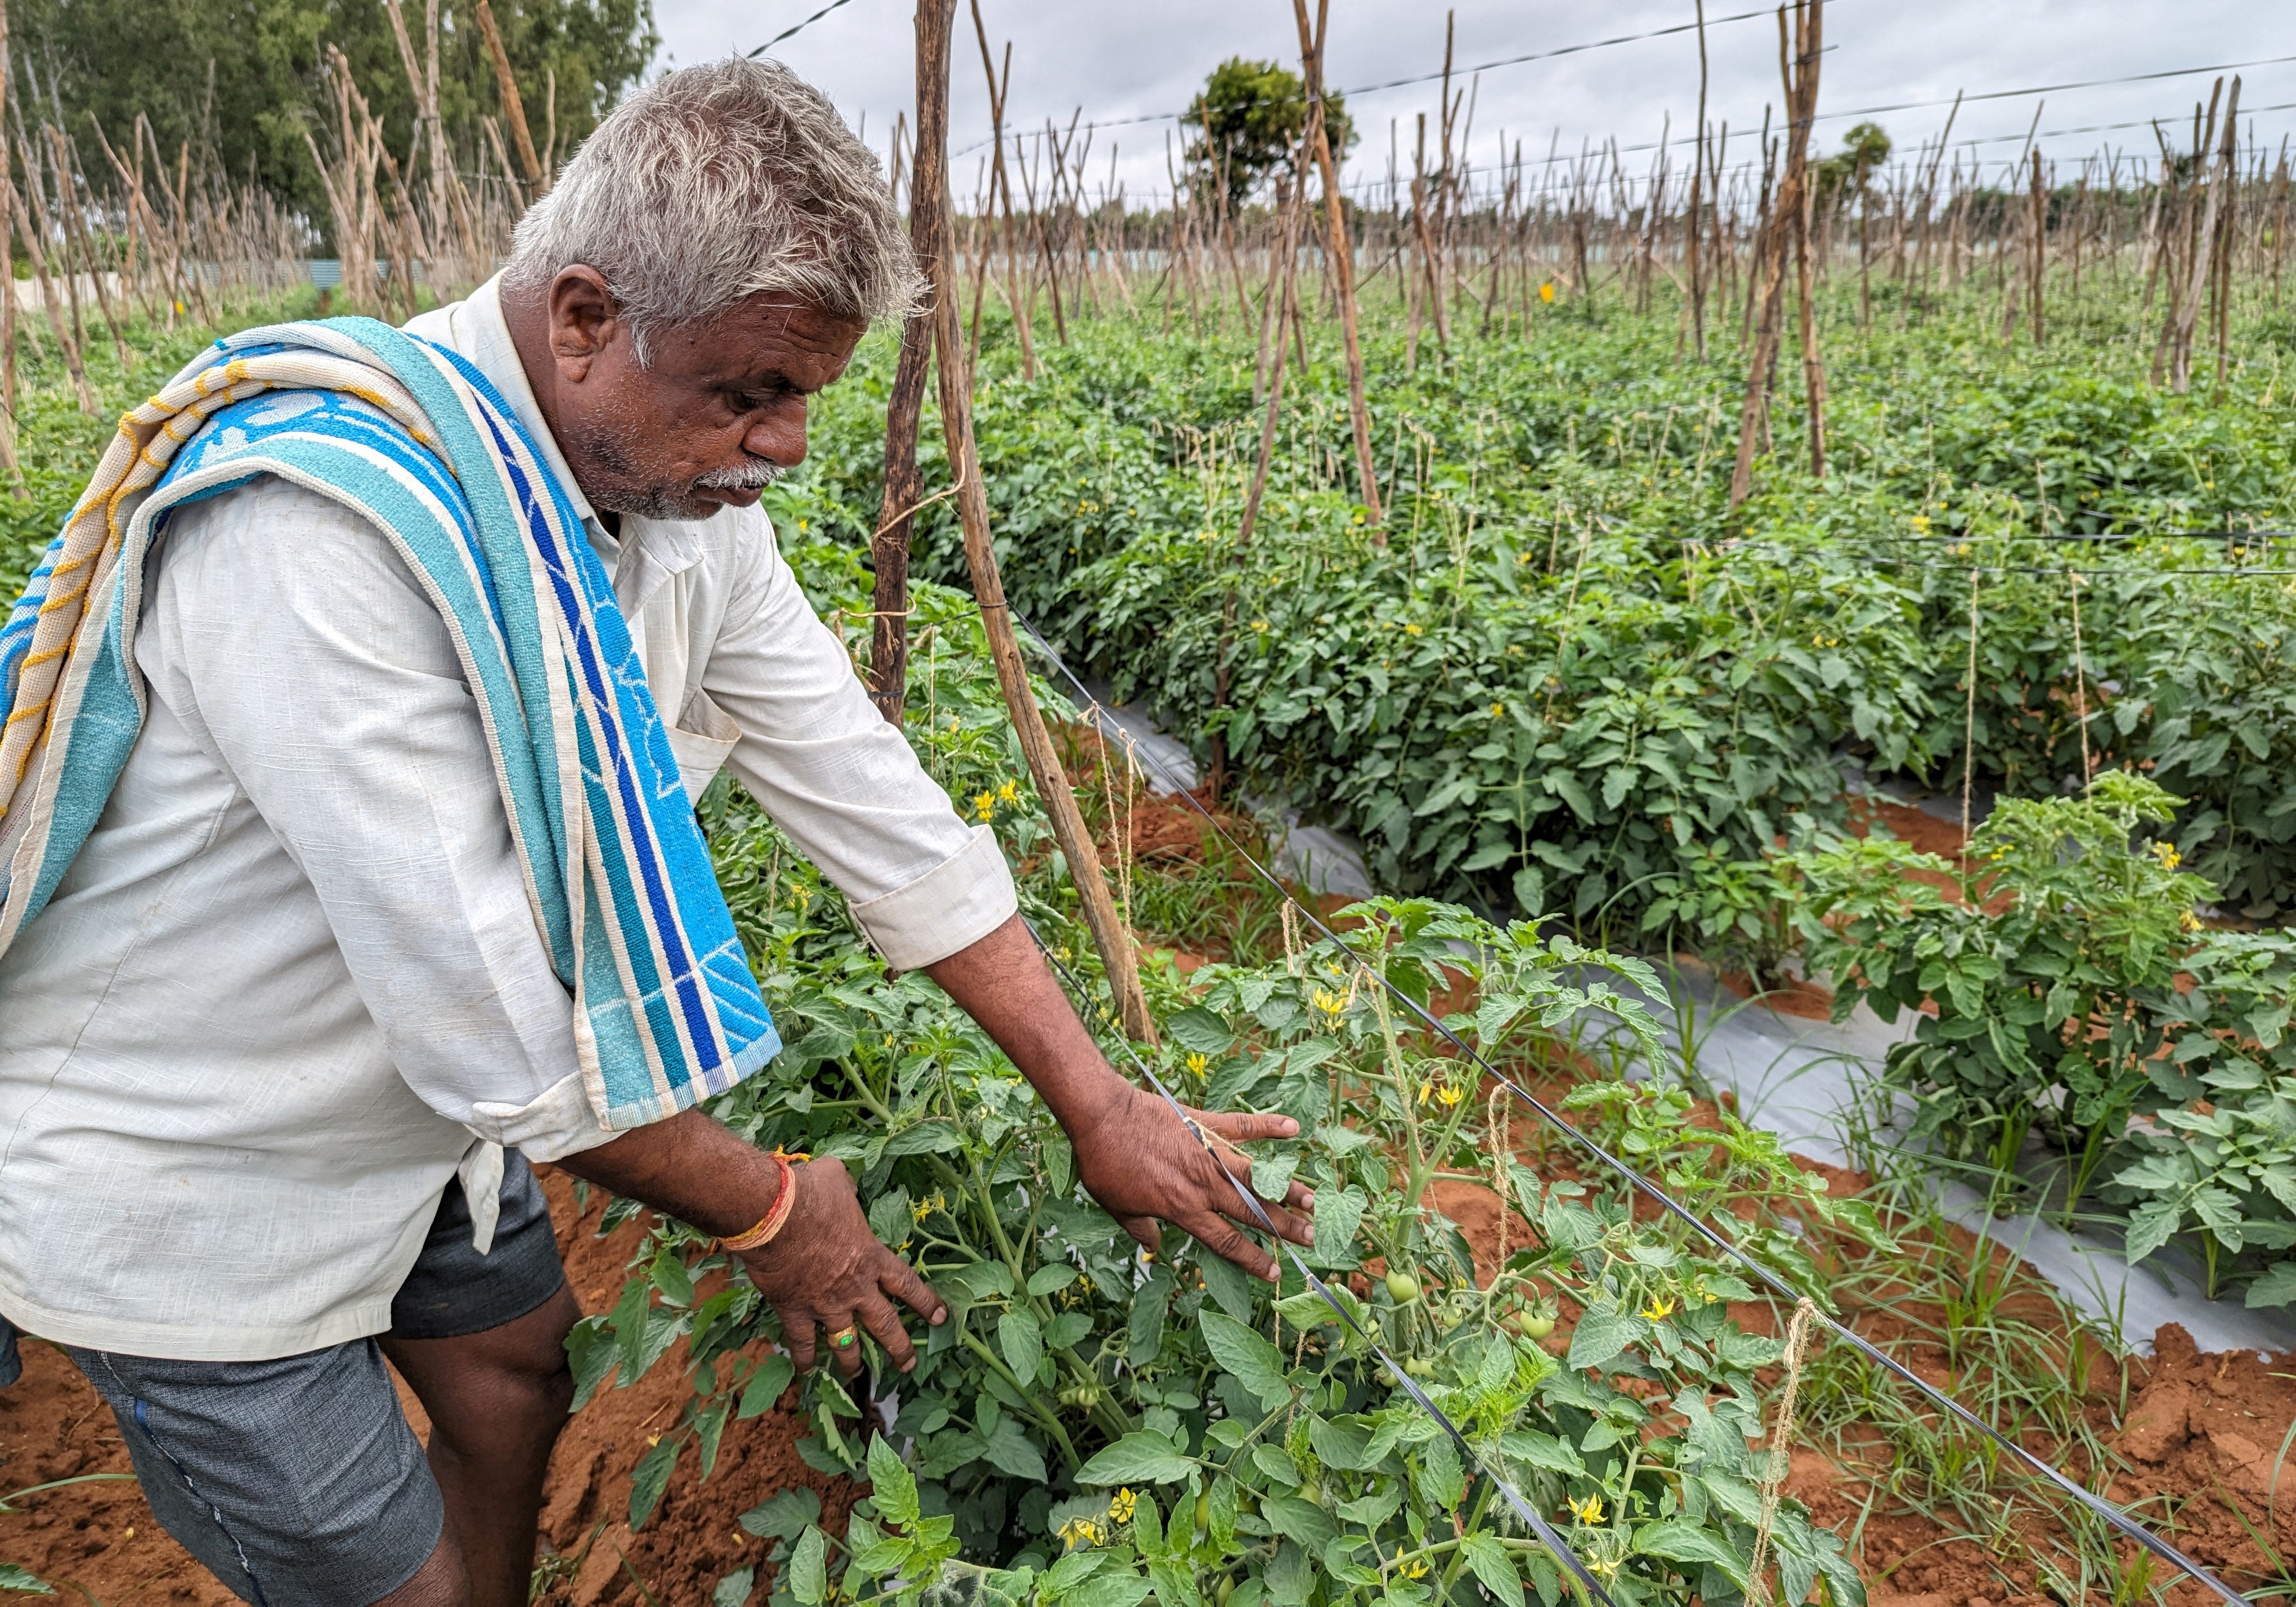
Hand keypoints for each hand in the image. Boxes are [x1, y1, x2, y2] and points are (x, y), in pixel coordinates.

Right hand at [736, 1158, 945, 1376]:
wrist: (772, 1213)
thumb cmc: (809, 1192)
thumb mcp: (837, 1179)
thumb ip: (846, 1188)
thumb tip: (842, 1181)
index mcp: (871, 1256)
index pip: (907, 1285)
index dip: (925, 1302)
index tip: (940, 1318)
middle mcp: (854, 1287)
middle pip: (884, 1325)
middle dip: (899, 1347)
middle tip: (909, 1365)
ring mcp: (825, 1303)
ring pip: (846, 1343)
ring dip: (852, 1361)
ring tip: (858, 1374)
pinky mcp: (794, 1311)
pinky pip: (802, 1343)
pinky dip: (804, 1359)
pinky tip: (807, 1371)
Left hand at [1069, 1083, 1315, 1280]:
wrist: (1102, 1116)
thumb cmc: (1105, 1164)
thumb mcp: (1117, 1207)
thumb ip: (1140, 1228)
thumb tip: (1153, 1247)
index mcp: (1183, 1209)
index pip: (1226, 1241)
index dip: (1252, 1259)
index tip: (1275, 1272)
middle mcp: (1203, 1184)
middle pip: (1251, 1211)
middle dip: (1283, 1227)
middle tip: (1311, 1238)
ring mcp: (1208, 1152)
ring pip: (1256, 1175)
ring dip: (1287, 1187)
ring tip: (1313, 1200)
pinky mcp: (1206, 1123)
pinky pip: (1243, 1125)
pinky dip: (1268, 1125)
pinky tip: (1294, 1127)